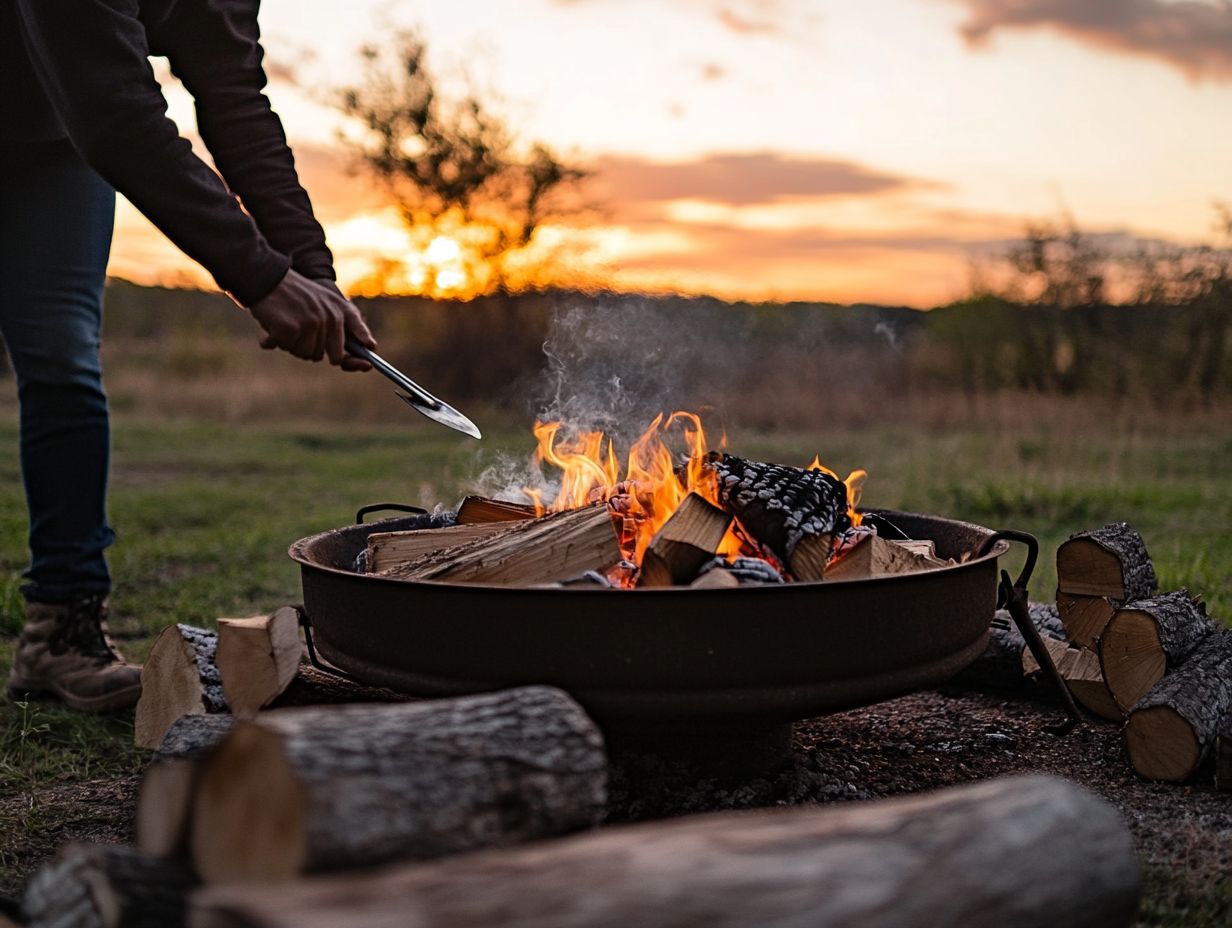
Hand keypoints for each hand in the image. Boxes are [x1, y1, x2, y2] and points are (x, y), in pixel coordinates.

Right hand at [248, 270, 375, 370]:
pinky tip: (272, 326)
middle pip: (332, 356)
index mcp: (340, 309)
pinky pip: (289, 347)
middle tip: (300, 332)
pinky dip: (276, 340)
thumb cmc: (293, 293)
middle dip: (315, 349)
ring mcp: (312, 323)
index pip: (357, 332)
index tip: (367, 364)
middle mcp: (330, 317)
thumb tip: (361, 350)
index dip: (361, 348)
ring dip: (294, 345)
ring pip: (308, 354)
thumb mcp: (322, 300)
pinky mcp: (293, 329)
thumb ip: (338, 321)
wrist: (266, 277)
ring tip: (286, 323)